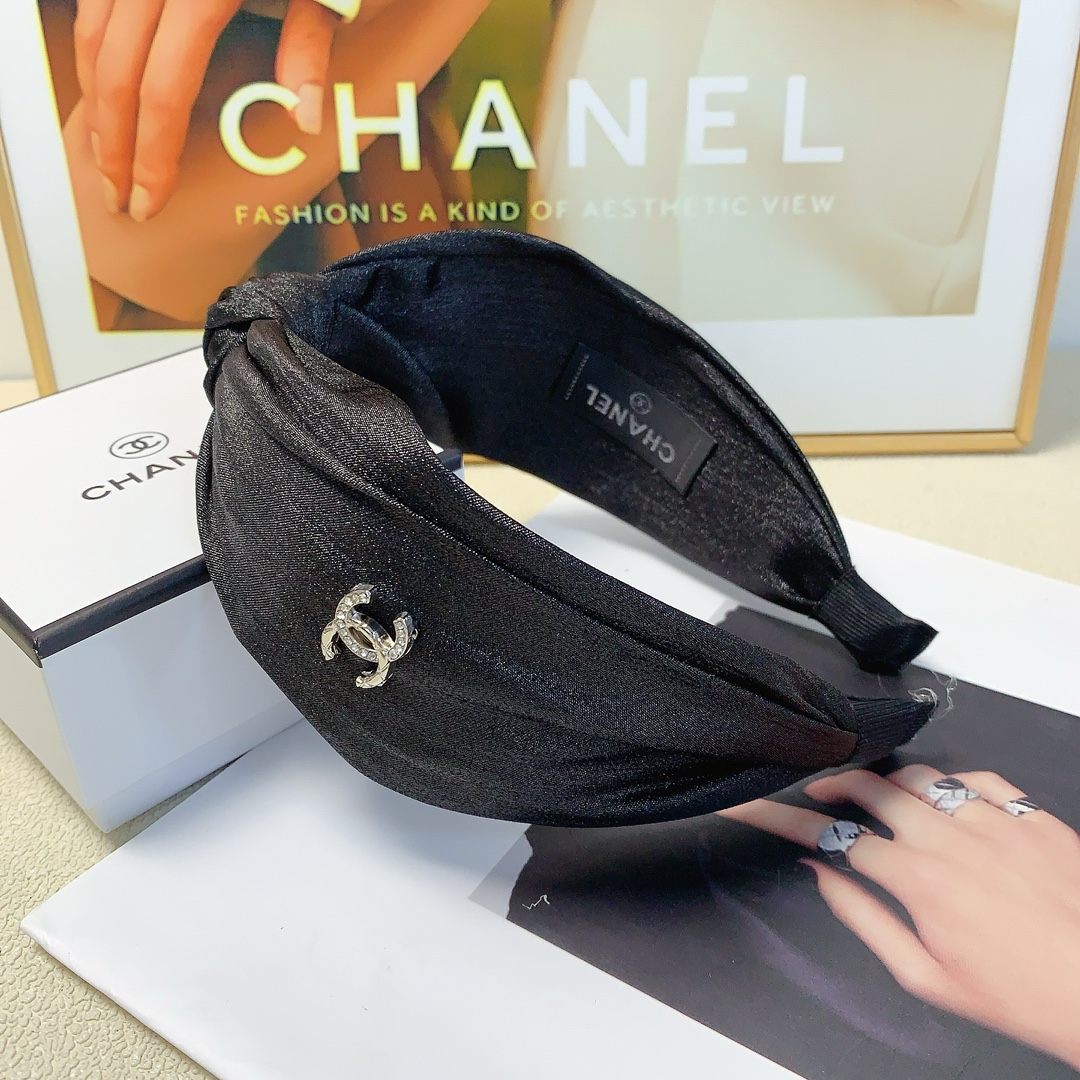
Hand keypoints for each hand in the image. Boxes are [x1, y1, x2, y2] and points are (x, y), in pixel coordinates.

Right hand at [73, 0, 342, 221]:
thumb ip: (311, 48)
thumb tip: (308, 119)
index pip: (164, 87)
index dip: (154, 151)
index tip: (150, 200)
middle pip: (117, 67)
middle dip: (113, 140)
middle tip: (116, 196)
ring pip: (94, 33)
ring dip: (97, 101)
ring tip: (105, 156)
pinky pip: (96, 4)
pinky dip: (96, 55)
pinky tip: (108, 94)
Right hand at [721, 766, 1079, 1068]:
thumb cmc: (1019, 994)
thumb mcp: (926, 977)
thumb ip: (864, 919)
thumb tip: (823, 875)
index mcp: (918, 879)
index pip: (832, 834)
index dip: (782, 818)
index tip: (752, 805)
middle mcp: (950, 837)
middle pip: (870, 788)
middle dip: (831, 784)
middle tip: (818, 794)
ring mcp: (993, 819)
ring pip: (918, 775)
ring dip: (887, 782)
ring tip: (881, 800)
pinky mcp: (1030, 815)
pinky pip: (976, 776)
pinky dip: (948, 780)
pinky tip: (945, 800)